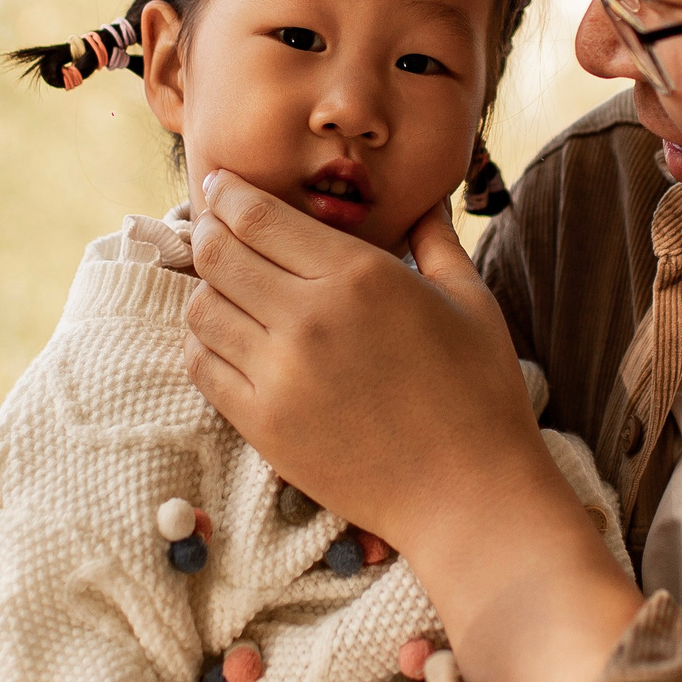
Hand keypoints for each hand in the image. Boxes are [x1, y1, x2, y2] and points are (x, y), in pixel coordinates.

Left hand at [181, 171, 547, 548]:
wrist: (469, 494)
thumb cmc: (480, 394)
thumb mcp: (471, 300)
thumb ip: (436, 240)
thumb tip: (422, 200)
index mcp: (360, 275)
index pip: (259, 217)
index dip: (229, 194)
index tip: (223, 188)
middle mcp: (309, 317)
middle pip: (218, 255)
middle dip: (209, 232)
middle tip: (215, 230)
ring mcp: (279, 374)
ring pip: (201, 308)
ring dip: (207, 290)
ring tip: (227, 288)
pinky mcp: (262, 424)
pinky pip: (202, 366)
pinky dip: (204, 344)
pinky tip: (229, 340)